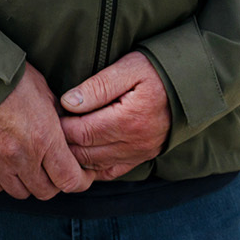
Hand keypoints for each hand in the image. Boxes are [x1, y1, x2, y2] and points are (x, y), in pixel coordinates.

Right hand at [0, 64, 88, 198]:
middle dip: (54, 183)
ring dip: (28, 183)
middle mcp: (22, 156)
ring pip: (20, 193)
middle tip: (53, 169)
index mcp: (44, 137)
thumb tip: (67, 134)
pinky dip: (2, 181)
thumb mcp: (44, 92)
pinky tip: (5, 166)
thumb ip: (57, 118)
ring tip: (27, 167)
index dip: (81, 181)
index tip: (82, 174)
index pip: (70, 180)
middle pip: (46, 192)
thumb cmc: (9, 78)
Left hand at [58, 52, 170, 180]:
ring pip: (95, 165)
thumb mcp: (128, 68)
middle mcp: (134, 143)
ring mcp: (139, 153)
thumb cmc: (156, 71)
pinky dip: (92, 167)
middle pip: (85, 152)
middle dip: (63, 143)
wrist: (191, 85)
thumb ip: (97, 86)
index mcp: (128, 120)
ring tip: (59, 140)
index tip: (48, 116)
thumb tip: (69, 102)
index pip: (82, 132)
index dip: (60, 126)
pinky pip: (111, 171)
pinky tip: (80, 157)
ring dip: (74, 156)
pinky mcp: (142, 157)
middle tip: (48, 129)